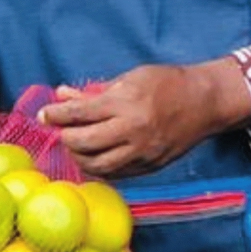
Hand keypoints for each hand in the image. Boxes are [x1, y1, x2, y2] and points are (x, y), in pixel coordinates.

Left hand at [40, 59, 250, 178]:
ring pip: (97, 166)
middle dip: (65, 138)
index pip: (80, 113)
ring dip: (79, 157)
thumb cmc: (169, 83)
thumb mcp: (131, 78)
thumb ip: (96, 91)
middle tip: (62, 132)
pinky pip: (116, 173)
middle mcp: (134, 130)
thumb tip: (62, 95)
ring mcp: (143, 151)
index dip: (56, 115)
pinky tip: (97, 156)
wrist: (206, 102)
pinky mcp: (151, 165)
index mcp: (128, 103)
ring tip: (77, 146)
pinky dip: (100, 167)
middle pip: (83, 143)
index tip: (44, 114)